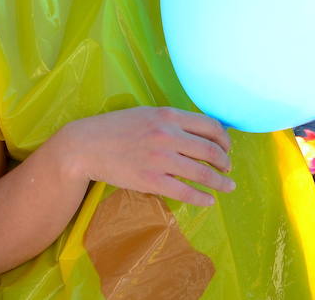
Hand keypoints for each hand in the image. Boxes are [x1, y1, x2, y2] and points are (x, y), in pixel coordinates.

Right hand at [58, 106, 234, 205]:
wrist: (86, 145)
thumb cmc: (115, 128)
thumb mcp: (145, 114)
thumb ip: (171, 121)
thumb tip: (200, 133)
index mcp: (167, 115)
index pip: (209, 126)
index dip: (224, 139)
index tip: (227, 148)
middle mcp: (167, 135)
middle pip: (210, 150)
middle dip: (225, 162)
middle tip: (228, 169)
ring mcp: (160, 159)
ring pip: (202, 173)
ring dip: (220, 182)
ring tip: (227, 186)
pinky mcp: (151, 180)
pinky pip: (185, 192)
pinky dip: (202, 198)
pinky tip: (208, 200)